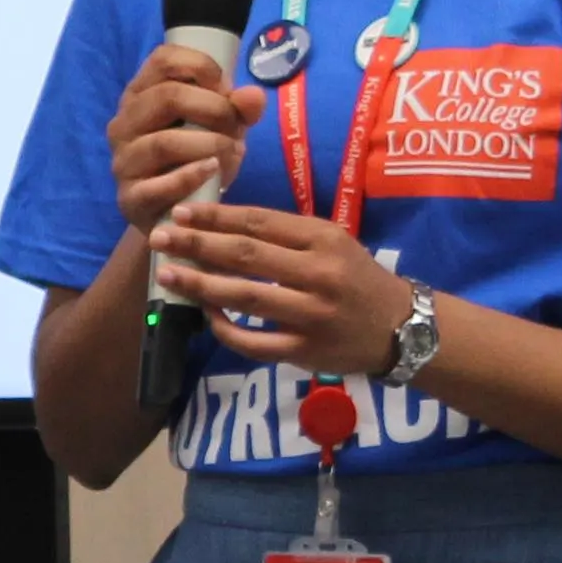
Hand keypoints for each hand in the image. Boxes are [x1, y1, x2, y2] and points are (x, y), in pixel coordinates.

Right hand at [107, 58, 266, 236]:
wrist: (177, 214)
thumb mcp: (222, 129)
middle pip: (166, 96)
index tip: (227, 89)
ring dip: (209, 145)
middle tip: (235, 126)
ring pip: (164, 142)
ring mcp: (123, 161)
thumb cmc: (196, 159)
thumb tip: (253, 95)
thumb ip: (240, 109)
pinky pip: (159, 185)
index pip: (163, 59)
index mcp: (141, 94)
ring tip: (231, 151)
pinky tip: (213, 172)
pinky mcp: (129, 198)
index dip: (202, 67)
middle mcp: (124, 123)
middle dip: (213, 108)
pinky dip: (192, 176)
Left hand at [149, 197, 417, 380]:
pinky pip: (255, 342)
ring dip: (201, 286)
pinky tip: (206, 314)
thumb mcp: (332, 242)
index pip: (259, 223)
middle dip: (197, 245)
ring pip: (246, 298)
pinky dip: (226, 329)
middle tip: (160, 237)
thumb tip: (221, 224)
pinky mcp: (306, 350)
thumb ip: (285, 234)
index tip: (180, 212)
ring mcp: (312, 315)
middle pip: (246, 256)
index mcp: (324, 239)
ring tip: (169, 274)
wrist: (401, 327)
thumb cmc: (356, 277)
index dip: (215, 217)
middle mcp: (319, 274)